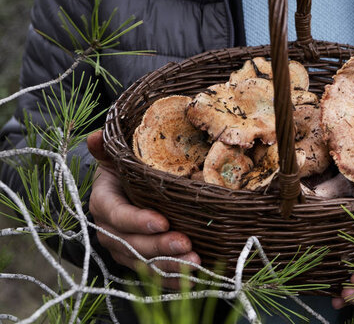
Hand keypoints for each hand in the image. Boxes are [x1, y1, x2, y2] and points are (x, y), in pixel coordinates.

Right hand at [87, 130, 200, 288]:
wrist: (126, 190)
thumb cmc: (126, 171)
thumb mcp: (117, 157)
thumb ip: (108, 149)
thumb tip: (97, 136)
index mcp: (103, 203)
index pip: (117, 215)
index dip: (137, 220)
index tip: (162, 221)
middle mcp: (110, 231)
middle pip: (131, 244)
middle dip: (159, 246)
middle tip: (186, 243)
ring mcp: (123, 249)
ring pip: (143, 263)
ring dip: (169, 265)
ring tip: (195, 262)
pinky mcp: (138, 262)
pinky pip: (153, 275)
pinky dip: (172, 280)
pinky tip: (193, 278)